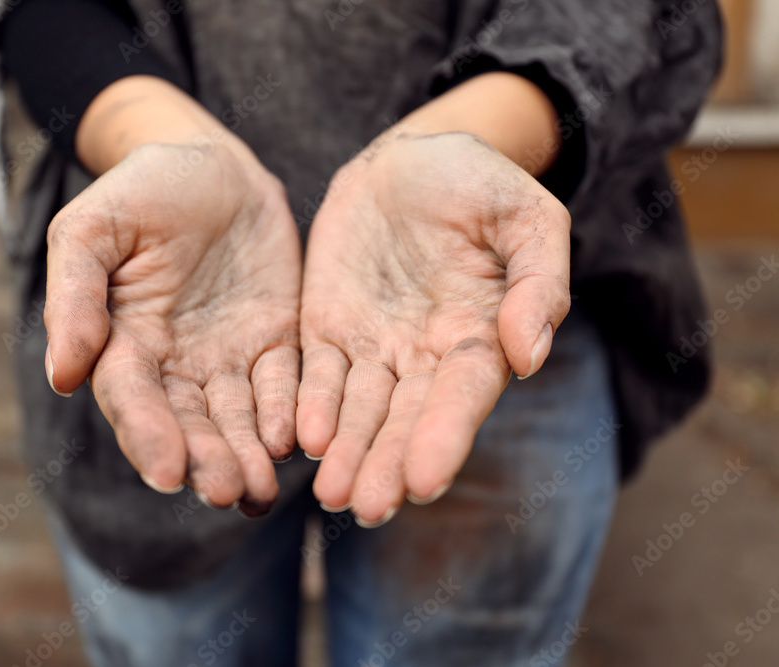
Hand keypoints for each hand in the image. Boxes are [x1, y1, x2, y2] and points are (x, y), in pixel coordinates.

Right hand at [44, 141, 301, 514]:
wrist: (212, 164)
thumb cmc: (143, 190)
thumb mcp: (93, 228)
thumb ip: (76, 295)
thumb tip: (63, 374)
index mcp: (123, 343)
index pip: (134, 400)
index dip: (149, 437)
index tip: (167, 474)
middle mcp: (175, 365)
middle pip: (189, 425)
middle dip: (207, 461)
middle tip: (228, 492)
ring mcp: (227, 358)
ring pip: (237, 419)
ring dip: (248, 456)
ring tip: (261, 491)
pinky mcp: (274, 343)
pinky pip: (283, 385)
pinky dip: (288, 413)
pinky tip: (296, 440)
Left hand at [297, 132, 570, 525]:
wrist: (409, 160)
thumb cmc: (478, 185)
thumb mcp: (526, 217)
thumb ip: (539, 281)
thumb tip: (527, 356)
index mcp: (476, 337)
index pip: (460, 397)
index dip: (443, 437)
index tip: (424, 480)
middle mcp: (423, 356)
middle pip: (405, 420)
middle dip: (387, 464)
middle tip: (367, 506)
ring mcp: (372, 347)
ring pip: (358, 411)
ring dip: (346, 453)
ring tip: (331, 495)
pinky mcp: (327, 330)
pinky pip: (316, 376)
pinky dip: (309, 408)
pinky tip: (301, 439)